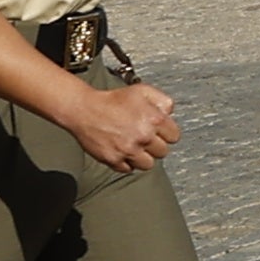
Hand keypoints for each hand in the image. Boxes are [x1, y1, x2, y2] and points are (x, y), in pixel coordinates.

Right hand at [56, 77, 181, 174]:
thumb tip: (170, 114)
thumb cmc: (113, 99)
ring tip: (134, 147)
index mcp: (154, 119)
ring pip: (148, 165)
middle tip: (144, 138)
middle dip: (155, 145)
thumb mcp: (143, 91)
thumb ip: (163, 101)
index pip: (174, 137)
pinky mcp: (113, 159)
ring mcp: (128, 150)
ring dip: (142, 157)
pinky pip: (128, 169)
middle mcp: (143, 136)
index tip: (158, 132)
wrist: (85, 109)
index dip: (166, 133)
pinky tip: (121, 151)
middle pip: (163, 152)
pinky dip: (125, 163)